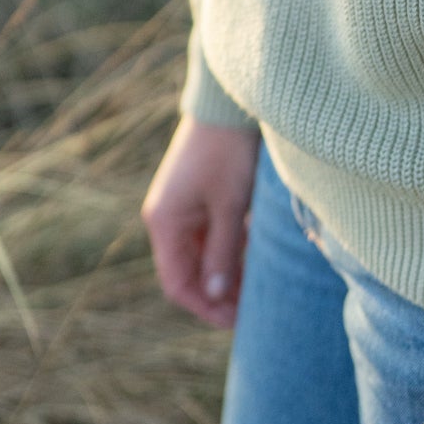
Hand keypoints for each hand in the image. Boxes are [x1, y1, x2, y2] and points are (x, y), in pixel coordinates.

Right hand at [140, 115, 260, 327]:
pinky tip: (256, 256)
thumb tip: (217, 297)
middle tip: (253, 309)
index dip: (205, 308)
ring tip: (259, 287)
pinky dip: (230, 249)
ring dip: (227, 273)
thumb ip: (223, 254)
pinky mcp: (198, 195)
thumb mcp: (230, 207)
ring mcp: (182, 206)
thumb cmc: (229, 153)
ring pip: (202, 254)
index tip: (237, 321)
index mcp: (165, 223)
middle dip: (219, 294)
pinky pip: (210, 234)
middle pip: (189, 272)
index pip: (177, 284)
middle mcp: (167, 217)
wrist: (228, 102)